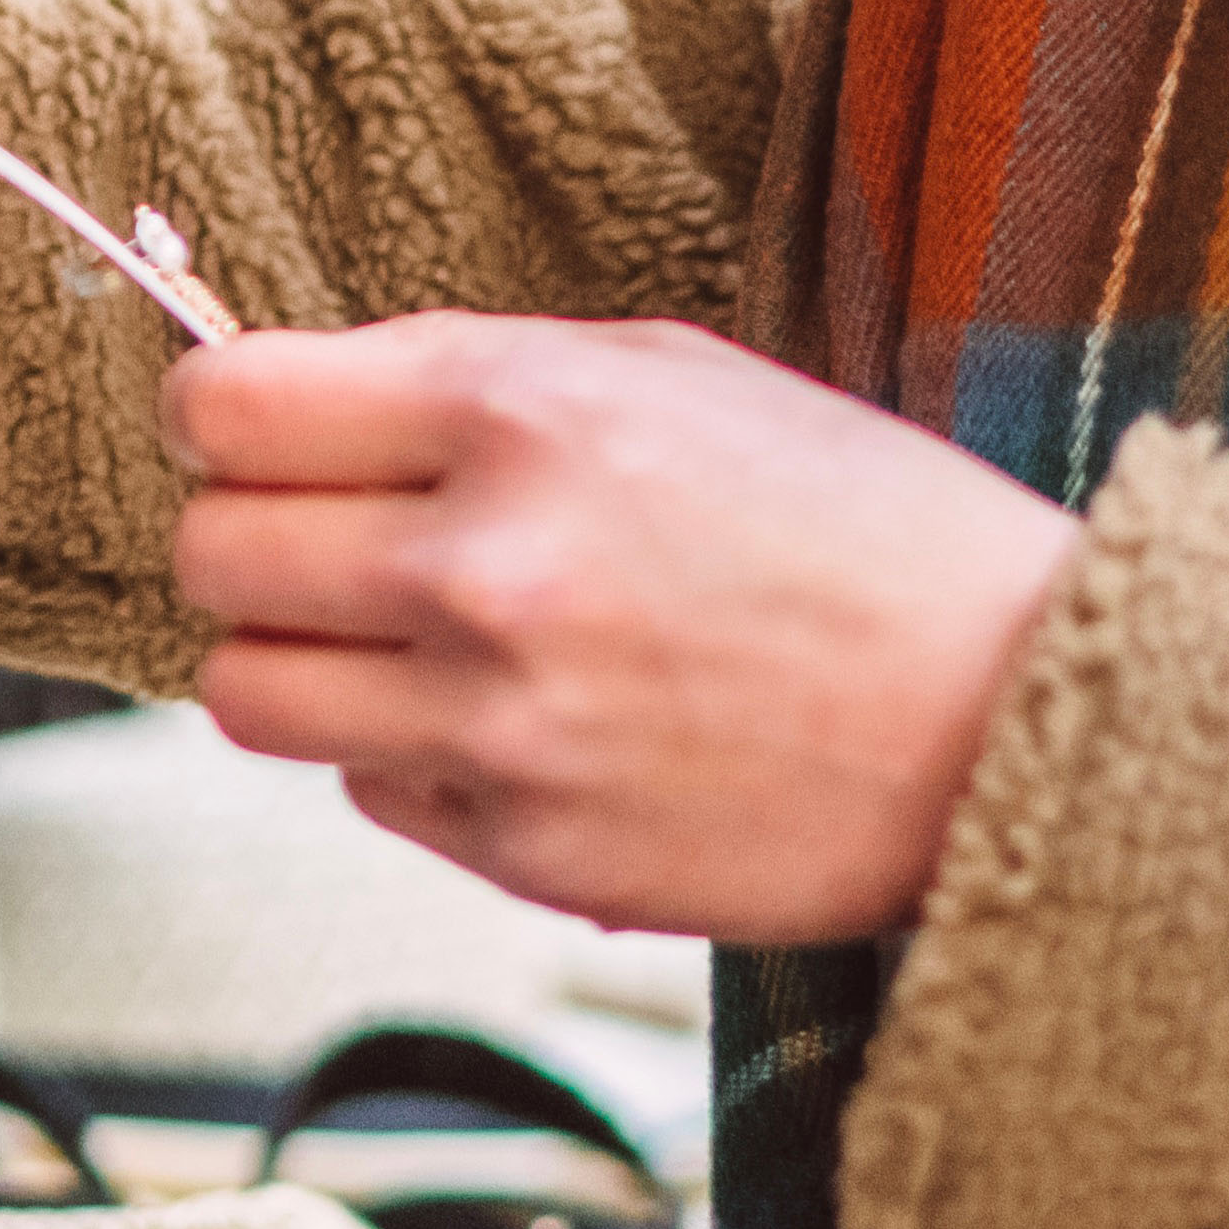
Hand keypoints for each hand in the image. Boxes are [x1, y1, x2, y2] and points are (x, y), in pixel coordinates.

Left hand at [161, 315, 1081, 947]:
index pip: (225, 407)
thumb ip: (471, 383)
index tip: (249, 428)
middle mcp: (484, 570)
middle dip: (250, 538)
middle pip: (211, 558)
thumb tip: (291, 406)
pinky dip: (409, 758)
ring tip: (402, 638)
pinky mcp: (526, 851)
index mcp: (518, 415)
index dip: (215, 413)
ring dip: (302, 660)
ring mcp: (497, 727)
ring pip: (249, 695)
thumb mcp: (672, 376)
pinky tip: (520, 722)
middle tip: (325, 537)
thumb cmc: (860, 525)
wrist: (1017, 715)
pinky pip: (368, 793)